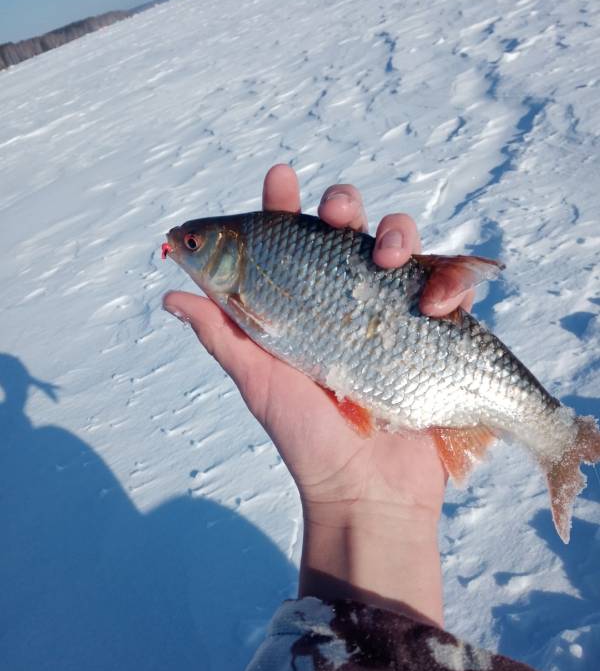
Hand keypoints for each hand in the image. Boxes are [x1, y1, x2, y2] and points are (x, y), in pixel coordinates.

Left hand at [163, 165, 471, 625]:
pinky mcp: (435, 336)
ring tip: (388, 252)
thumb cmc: (308, 441)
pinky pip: (451, 291)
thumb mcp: (259, 383)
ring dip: (398, 233)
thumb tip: (171, 293)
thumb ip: (223, 336)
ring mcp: (392, 318)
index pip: (291, 246)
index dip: (283, 207)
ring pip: (402, 249)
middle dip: (344, 208)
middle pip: (348, 235)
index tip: (279, 178)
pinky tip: (437, 299)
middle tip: (338, 210)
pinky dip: (450, 282)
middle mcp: (346, 306)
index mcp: (302, 311)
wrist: (367, 493)